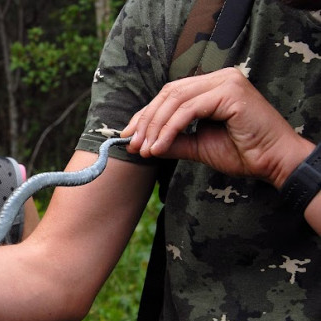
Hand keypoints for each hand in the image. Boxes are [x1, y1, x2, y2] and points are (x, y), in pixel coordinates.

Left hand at [121, 68, 313, 188]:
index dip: (146, 114)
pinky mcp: (230, 93)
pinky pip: (188, 110)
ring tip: (145, 150)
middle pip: (169, 93)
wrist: (273, 162)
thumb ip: (173, 141)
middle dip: (146, 121)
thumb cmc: (242, 153)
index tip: (128, 136)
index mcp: (212, 85)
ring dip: (155, 127)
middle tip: (133, 145)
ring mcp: (226, 81)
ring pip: (175, 100)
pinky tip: (160, 147)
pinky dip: (170, 129)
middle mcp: (220, 77)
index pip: (170, 94)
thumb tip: (142, 144)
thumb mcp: (198, 146)